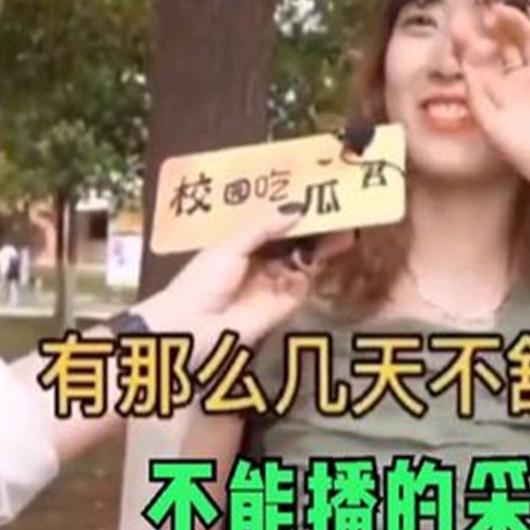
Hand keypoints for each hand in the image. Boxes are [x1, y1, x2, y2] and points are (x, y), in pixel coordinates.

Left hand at [135, 211, 352, 357]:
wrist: (190, 329)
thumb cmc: (202, 281)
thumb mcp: (230, 246)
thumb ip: (263, 227)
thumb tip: (296, 207)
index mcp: (240, 248)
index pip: (272, 229)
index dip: (292, 217)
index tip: (315, 200)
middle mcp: (258, 266)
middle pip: (291, 246)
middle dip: (311, 232)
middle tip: (337, 214)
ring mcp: (271, 288)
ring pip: (300, 264)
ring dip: (317, 249)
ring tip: (340, 229)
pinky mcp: (282, 309)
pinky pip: (301, 287)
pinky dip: (313, 272)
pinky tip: (326, 253)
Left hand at [458, 3, 529, 198]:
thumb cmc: (519, 148)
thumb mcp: (487, 120)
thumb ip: (474, 92)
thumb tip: (464, 61)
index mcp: (499, 90)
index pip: (483, 59)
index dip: (470, 42)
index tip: (457, 27)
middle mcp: (519, 78)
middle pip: (504, 43)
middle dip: (491, 28)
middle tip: (478, 13)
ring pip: (527, 37)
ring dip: (513, 22)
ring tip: (496, 10)